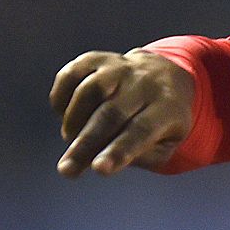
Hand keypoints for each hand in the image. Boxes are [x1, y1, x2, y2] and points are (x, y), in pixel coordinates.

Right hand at [49, 49, 192, 176]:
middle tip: (66, 170)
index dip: (120, 150)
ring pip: (90, 90)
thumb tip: (102, 161)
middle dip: (85, 144)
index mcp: (168, 107)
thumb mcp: (166, 144)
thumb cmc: (161, 121)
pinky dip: (61, 97)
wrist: (165, 74)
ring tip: (71, 138)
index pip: (142, 130)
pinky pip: (71, 74)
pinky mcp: (98, 59)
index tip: (99, 169)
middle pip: (111, 114)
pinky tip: (64, 113)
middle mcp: (145, 83)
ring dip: (73, 121)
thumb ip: (140, 157)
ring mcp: (121, 67)